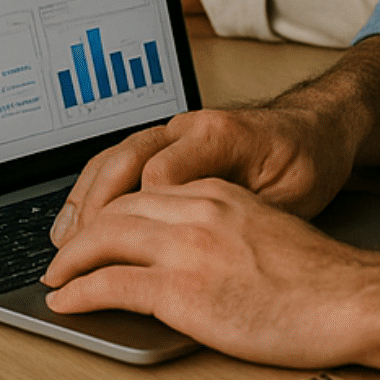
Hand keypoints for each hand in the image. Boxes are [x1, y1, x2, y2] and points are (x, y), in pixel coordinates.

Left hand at [42, 179, 379, 367]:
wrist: (353, 300)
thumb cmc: (321, 280)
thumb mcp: (263, 229)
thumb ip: (222, 228)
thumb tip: (192, 252)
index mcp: (214, 193)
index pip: (141, 192)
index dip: (106, 212)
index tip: (89, 230)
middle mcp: (194, 210)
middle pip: (112, 210)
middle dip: (78, 234)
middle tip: (60, 256)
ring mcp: (186, 249)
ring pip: (102, 240)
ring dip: (69, 261)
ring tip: (55, 278)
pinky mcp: (182, 291)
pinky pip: (110, 285)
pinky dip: (79, 293)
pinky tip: (67, 302)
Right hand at [49, 105, 355, 247]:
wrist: (315, 131)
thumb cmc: (307, 162)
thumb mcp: (293, 193)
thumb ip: (246, 214)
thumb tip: (204, 241)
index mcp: (218, 134)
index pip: (160, 174)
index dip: (137, 214)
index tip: (116, 252)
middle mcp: (186, 127)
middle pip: (122, 163)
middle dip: (93, 209)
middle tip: (71, 250)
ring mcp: (172, 132)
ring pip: (112, 160)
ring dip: (84, 200)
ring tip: (63, 239)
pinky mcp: (166, 144)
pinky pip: (117, 162)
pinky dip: (94, 190)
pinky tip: (80, 217)